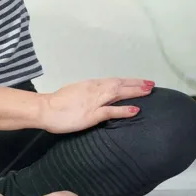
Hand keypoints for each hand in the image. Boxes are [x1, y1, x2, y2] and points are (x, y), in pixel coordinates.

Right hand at [39, 78, 154, 133]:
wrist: (44, 109)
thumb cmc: (56, 103)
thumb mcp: (75, 93)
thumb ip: (88, 94)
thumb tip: (97, 97)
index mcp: (90, 84)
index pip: (114, 81)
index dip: (129, 81)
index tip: (142, 82)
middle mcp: (95, 90)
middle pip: (119, 85)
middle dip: (136, 84)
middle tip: (151, 85)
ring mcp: (94, 101)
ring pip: (118, 93)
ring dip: (134, 92)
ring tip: (148, 91)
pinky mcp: (92, 114)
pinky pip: (110, 111)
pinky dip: (124, 110)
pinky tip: (135, 110)